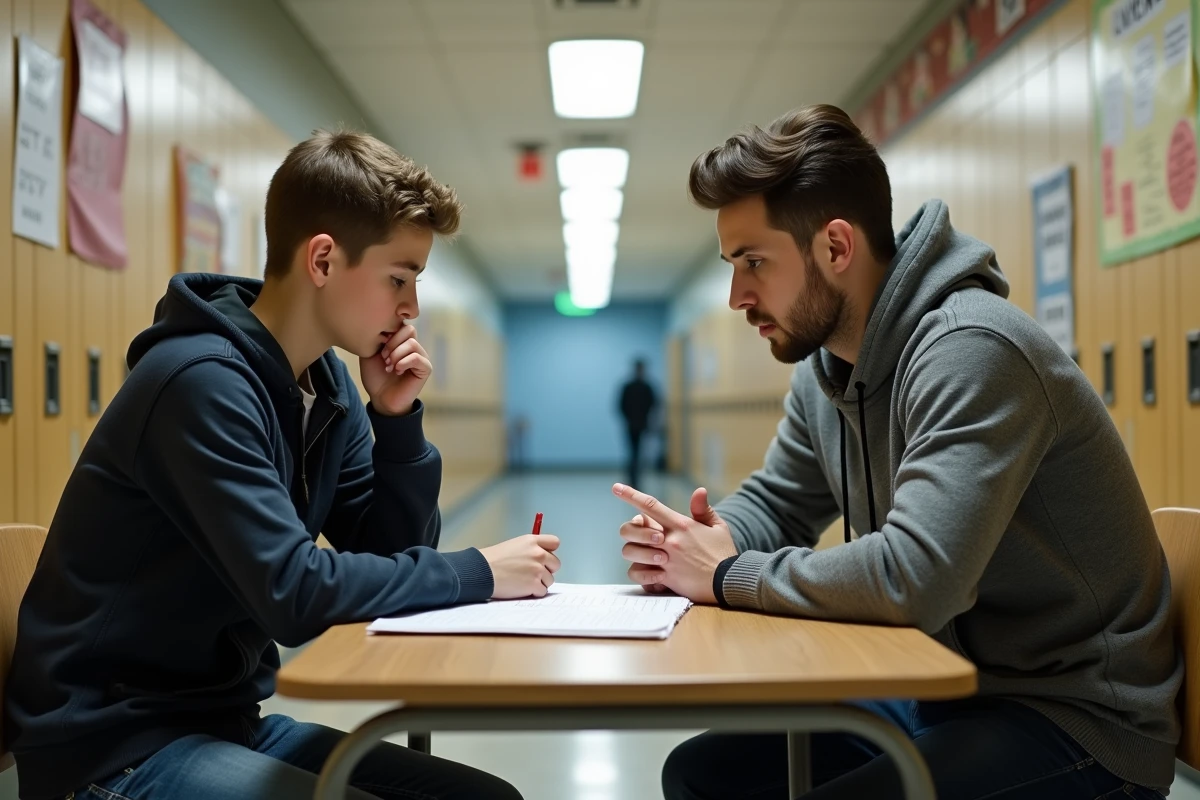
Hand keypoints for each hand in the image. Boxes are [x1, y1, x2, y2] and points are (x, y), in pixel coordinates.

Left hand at [360, 324, 430, 415]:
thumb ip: (379, 338)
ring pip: (412, 344)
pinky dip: (403, 363)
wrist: (380, 397)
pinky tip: (397, 371)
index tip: (379, 348)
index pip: (401, 323)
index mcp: (401, 340)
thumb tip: (389, 330)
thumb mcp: (371, 352)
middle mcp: (413, 346)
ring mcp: (421, 356)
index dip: (388, 333)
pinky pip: (417, 358)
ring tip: (389, 366)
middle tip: (384, 358)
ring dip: (396, 355)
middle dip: (392, 343)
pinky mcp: (425, 368)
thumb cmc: (375, 376)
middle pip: (409, 330)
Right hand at [479, 534, 561, 598]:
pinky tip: (523, 589)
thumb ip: (530, 548)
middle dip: (546, 569)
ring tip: (524, 581)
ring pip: (550, 579)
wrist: (483, 572)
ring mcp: (537, 569)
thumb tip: (542, 557)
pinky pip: (542, 591)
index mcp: (532, 541)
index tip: (544, 557)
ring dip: (540, 582)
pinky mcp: (534, 584)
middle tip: (532, 573)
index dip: (550, 551)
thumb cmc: (493, 559)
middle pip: (555, 563)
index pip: (554, 542)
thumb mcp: (514, 545)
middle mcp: (538, 553)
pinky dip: (534, 592)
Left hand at [614, 484, 736, 603]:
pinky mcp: (666, 578)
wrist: (730, 580)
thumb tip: (699, 490)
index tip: (616, 488)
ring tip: (648, 556)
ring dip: (635, 552)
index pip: (651, 506)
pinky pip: (640, 574)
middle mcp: (670, 541)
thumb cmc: (724, 552)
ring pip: (631, 552)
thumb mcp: (718, 527)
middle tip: (638, 534)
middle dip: (630, 530)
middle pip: (633, 529)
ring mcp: (666, 560)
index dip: (631, 495)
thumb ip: (703, 509)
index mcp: (681, 525)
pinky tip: (652, 573)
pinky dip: (641, 574)